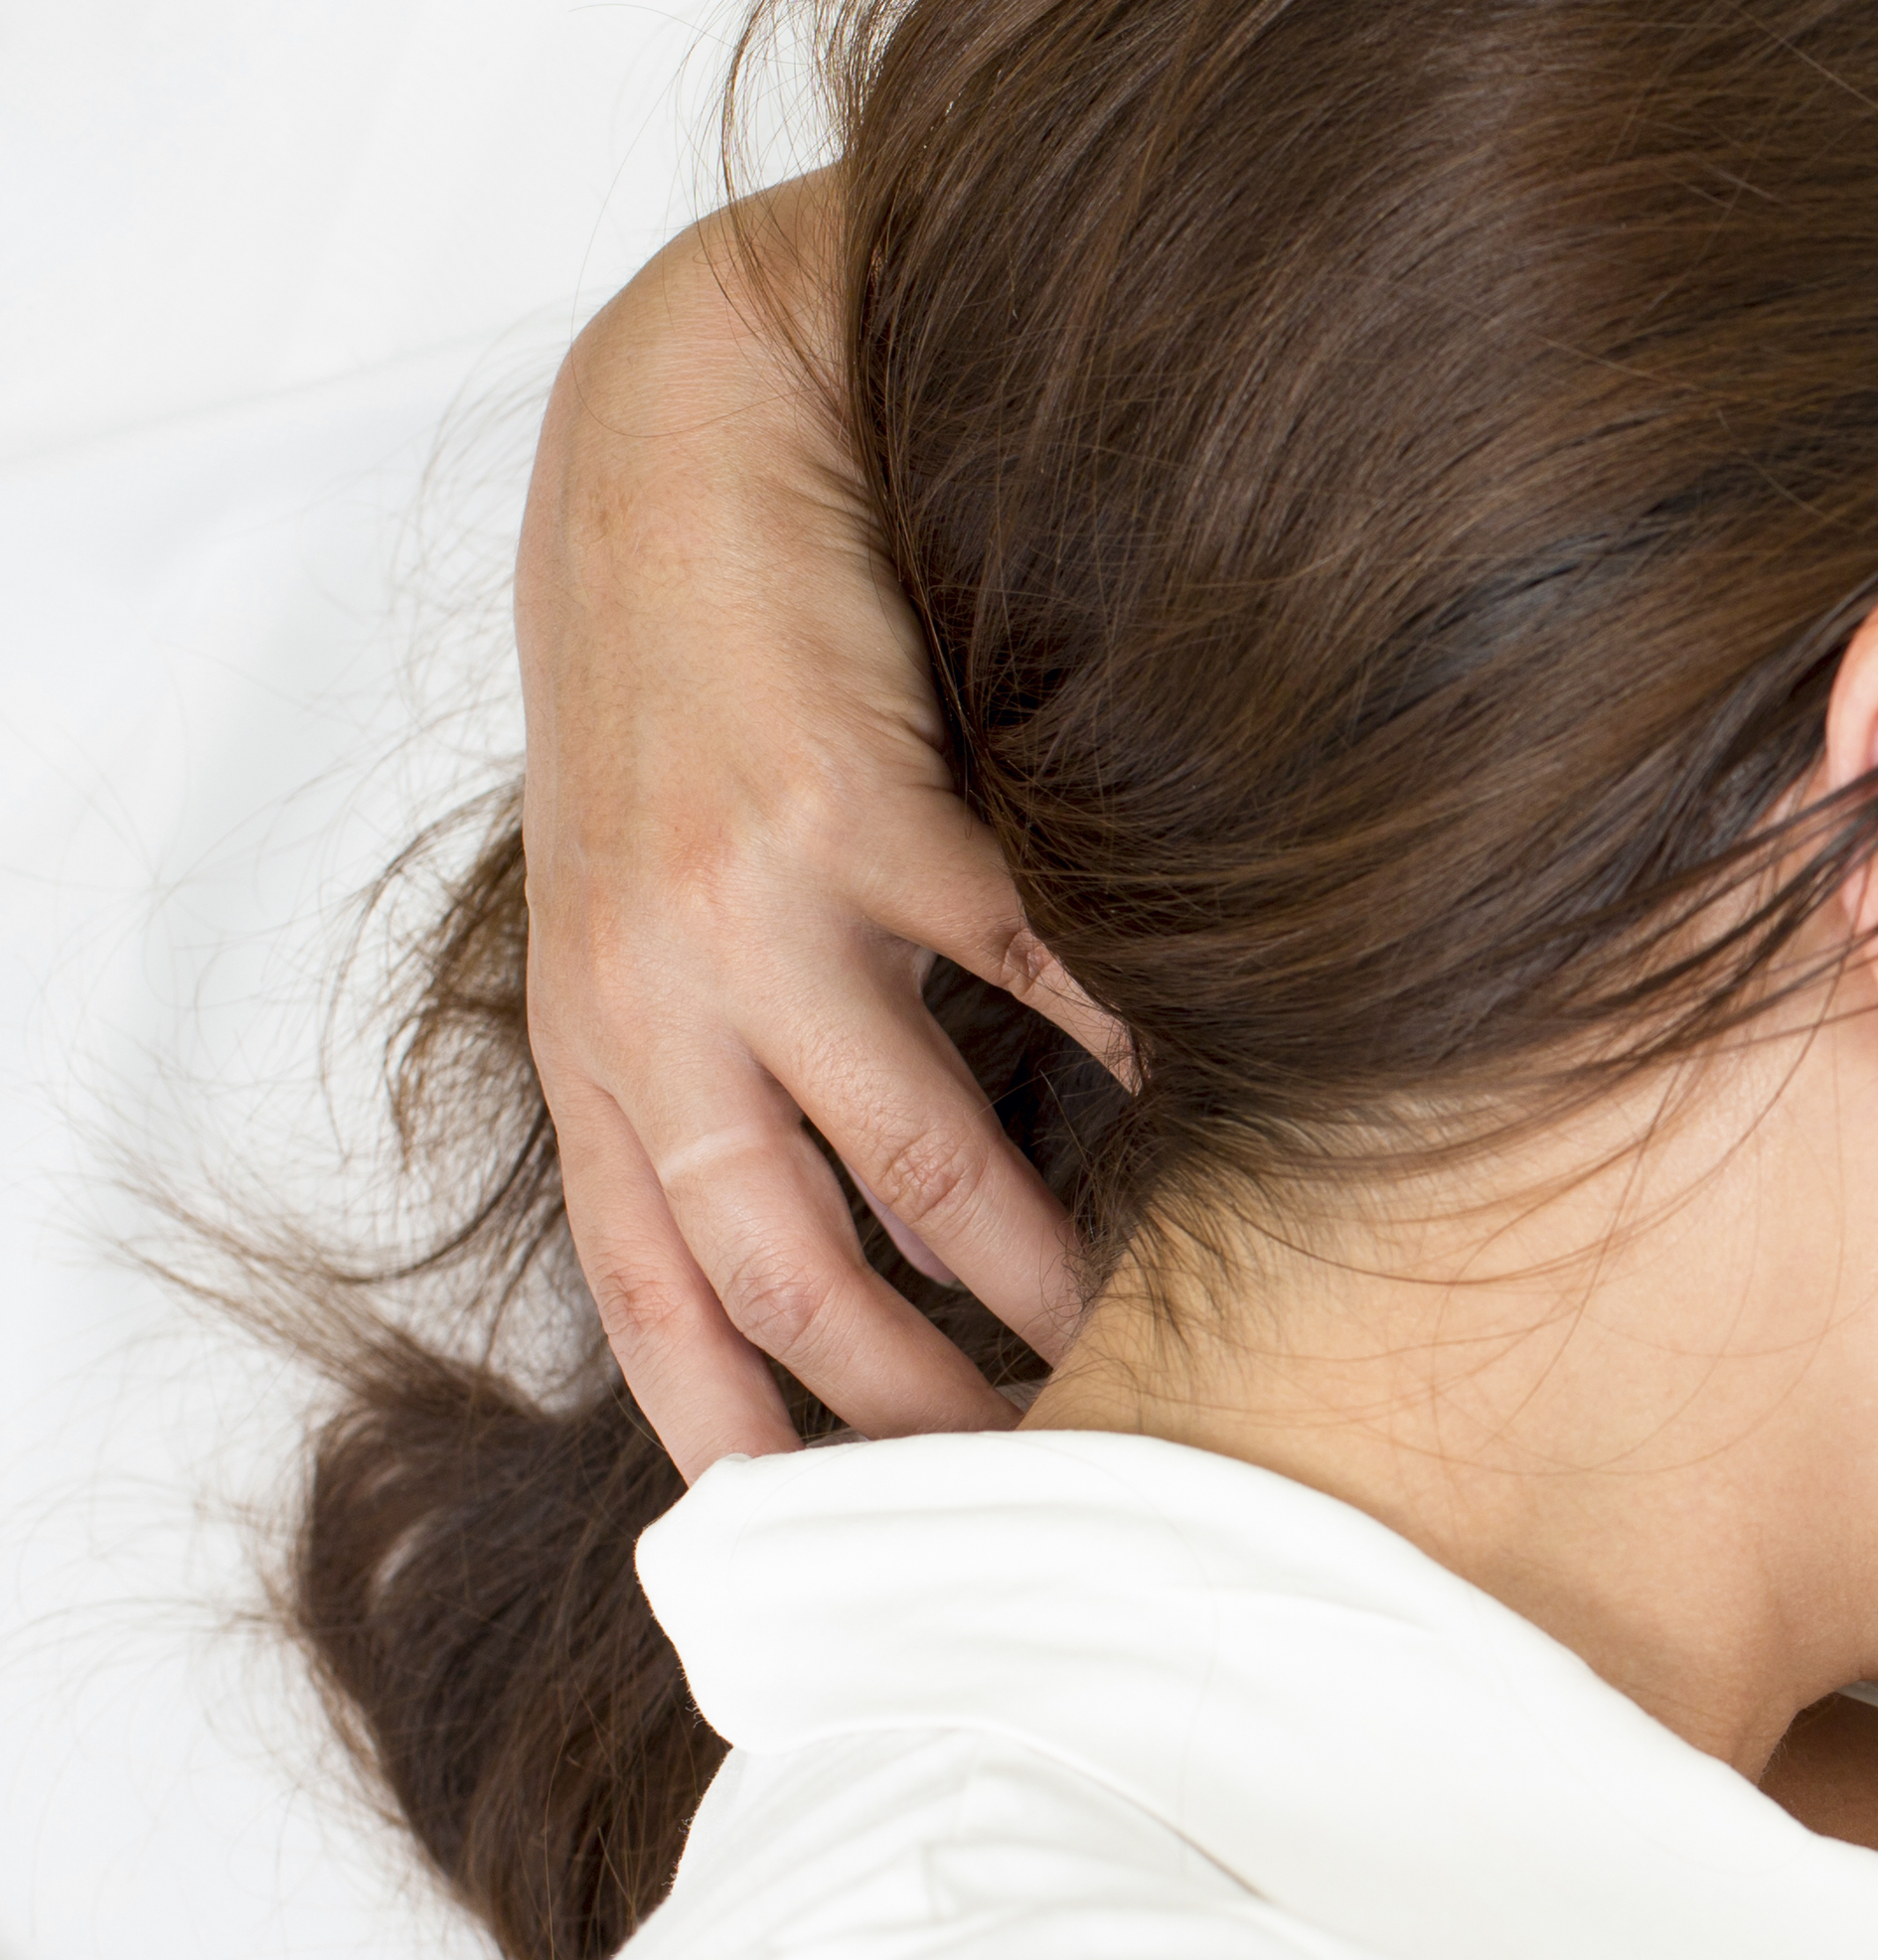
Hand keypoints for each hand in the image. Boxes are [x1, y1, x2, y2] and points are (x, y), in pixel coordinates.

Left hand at [517, 173, 1127, 1471]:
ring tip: (1124, 1322)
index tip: (833, 1532)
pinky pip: (1029, 994)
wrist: (688, 427)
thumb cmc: (698, 669)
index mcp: (598, 1029)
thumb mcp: (647, 878)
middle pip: (782, 1271)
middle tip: (1032, 1453)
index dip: (732, 1431)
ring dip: (1033, 1270)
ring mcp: (746, 915)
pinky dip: (1124, 1066)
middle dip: (909, 1395)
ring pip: (913, 1167)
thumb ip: (725, 1035)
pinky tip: (1197, 1105)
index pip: (648, 1287)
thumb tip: (882, 1211)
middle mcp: (649, 997)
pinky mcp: (862, 820)